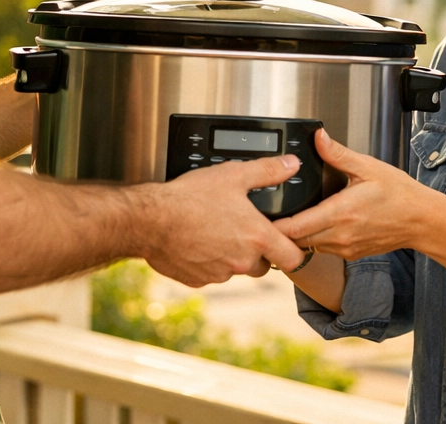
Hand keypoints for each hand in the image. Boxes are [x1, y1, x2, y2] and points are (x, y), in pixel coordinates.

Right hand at [140, 155, 304, 285]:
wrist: (151, 220)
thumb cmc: (190, 198)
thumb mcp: (233, 175)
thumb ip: (267, 171)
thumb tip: (290, 164)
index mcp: (256, 237)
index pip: (294, 258)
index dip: (294, 249)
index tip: (287, 239)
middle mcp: (241, 261)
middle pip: (264, 265)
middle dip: (258, 250)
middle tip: (243, 227)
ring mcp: (220, 275)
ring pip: (236, 268)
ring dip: (232, 254)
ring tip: (215, 228)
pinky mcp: (198, 281)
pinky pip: (212, 273)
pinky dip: (209, 260)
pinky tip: (198, 240)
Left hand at [274, 129, 430, 259]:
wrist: (421, 219)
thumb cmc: (398, 193)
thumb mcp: (367, 166)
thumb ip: (337, 154)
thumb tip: (318, 137)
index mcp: (341, 213)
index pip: (296, 227)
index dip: (275, 224)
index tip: (262, 215)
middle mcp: (341, 235)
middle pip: (297, 241)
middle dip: (279, 231)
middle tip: (265, 216)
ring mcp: (346, 247)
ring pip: (309, 247)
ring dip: (295, 236)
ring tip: (284, 218)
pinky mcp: (351, 253)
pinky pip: (323, 249)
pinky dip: (312, 239)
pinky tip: (311, 223)